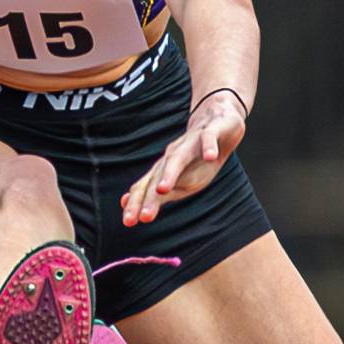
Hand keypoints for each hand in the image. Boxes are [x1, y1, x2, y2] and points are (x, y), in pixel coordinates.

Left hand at [121, 91, 245, 225]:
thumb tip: (124, 202)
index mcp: (164, 168)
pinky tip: (210, 157)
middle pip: (158, 175)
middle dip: (149, 196)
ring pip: (178, 157)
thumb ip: (155, 191)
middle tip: (143, 216)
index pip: (146, 186)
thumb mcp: (180, 180)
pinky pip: (208, 138)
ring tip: (163, 190)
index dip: (137, 203)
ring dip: (169, 173)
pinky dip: (209, 147)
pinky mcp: (211, 131)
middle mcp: (173, 155)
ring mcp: (191, 143)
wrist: (219, 121)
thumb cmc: (197, 156)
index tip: (128, 222)